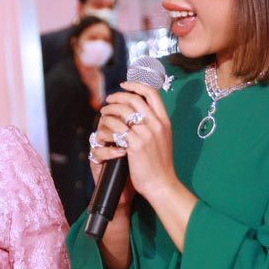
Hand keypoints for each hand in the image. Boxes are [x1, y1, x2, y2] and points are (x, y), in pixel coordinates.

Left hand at [89, 82, 177, 201]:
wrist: (162, 183)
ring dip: (110, 109)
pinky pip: (117, 127)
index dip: (136, 84)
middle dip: (118, 96)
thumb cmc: (160, 164)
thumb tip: (139, 112)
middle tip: (108, 100)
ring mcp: (146, 134)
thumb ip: (154, 124)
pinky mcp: (135, 145)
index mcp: (165, 121)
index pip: (152, 93)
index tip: (125, 85)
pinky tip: (104, 127)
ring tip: (104, 113)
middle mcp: (157, 124)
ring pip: (123, 111)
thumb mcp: (163, 139)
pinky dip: (108, 124)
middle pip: (134, 98)